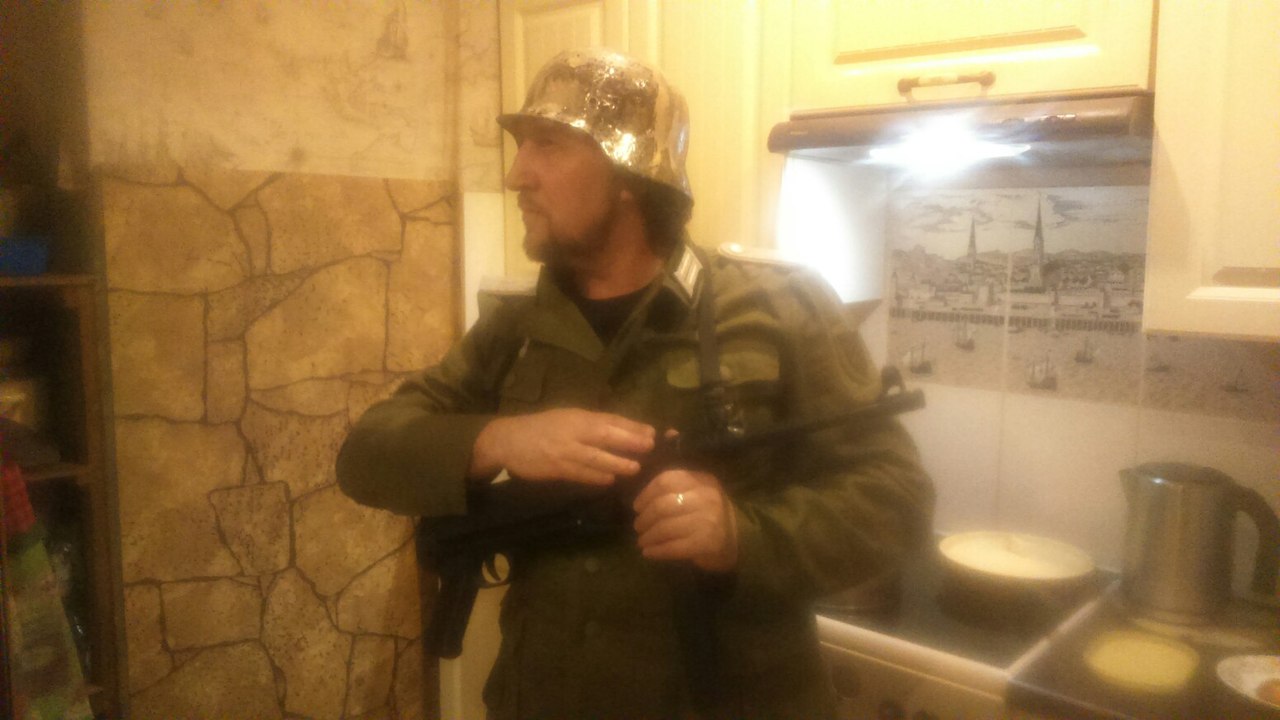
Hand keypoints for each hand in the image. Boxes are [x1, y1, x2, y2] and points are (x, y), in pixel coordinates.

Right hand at [471, 408, 654, 485]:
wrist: (507, 440)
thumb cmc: (541, 428)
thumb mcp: (566, 419)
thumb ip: (590, 425)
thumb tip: (620, 432)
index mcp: (577, 417)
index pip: (609, 419)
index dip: (631, 426)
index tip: (652, 432)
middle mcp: (573, 431)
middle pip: (605, 435)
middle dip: (629, 440)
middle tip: (650, 447)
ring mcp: (564, 450)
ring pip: (594, 457)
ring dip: (616, 462)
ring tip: (635, 468)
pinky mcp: (555, 468)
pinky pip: (579, 473)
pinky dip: (595, 477)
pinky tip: (609, 480)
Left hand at [633, 467, 738, 572]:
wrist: (740, 540)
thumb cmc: (710, 515)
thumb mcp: (698, 493)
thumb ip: (676, 490)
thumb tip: (640, 502)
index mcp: (702, 480)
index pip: (667, 480)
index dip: (646, 494)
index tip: (637, 507)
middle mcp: (707, 497)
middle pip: (663, 505)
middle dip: (645, 518)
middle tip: (638, 527)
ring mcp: (708, 520)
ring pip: (666, 527)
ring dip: (649, 536)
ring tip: (642, 542)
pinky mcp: (707, 543)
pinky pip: (674, 547)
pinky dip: (657, 551)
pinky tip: (649, 553)